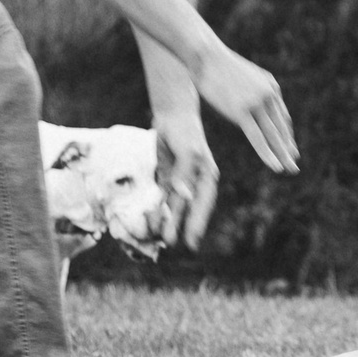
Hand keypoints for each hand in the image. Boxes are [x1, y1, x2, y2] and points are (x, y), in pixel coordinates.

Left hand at [152, 115, 219, 248]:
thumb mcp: (189, 151)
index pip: (203, 204)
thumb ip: (184, 174)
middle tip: (168, 241)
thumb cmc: (186, 131)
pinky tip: (150, 217)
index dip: (198, 223)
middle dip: (178, 225)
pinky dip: (157, 207)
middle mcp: (195, 183)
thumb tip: (181, 195)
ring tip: (157, 232)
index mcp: (207, 178)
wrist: (172, 115)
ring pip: (173, 206)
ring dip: (166, 219)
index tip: (191, 241)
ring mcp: (180, 182)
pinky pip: (162, 197)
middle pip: (188, 209)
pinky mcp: (166, 178)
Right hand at [194, 46, 298, 174]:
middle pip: (282, 128)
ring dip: (283, 155)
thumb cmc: (217, 65)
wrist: (204, 55)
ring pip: (274, 136)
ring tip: (290, 170)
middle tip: (295, 165)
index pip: (282, 117)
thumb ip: (250, 90)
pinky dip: (268, 154)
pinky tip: (275, 166)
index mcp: (270, 85)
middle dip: (289, 148)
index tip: (290, 149)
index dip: (287, 135)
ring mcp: (256, 103)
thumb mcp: (242, 76)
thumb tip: (250, 102)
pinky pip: (258, 138)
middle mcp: (268, 94)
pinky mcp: (242, 111)